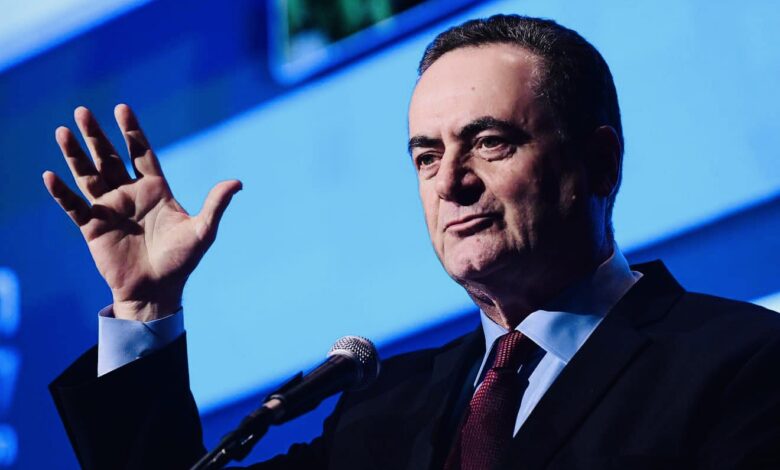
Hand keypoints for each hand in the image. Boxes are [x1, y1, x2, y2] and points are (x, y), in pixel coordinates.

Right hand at [43, 104, 240, 320]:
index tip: (122, 108)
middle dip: (96, 136)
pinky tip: (50, 176)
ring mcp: (110, 209)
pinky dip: (62, 193)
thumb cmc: (182, 262)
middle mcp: (130, 194)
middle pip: (110, 157)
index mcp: (156, 190)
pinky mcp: (92, 227)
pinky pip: (74, 206)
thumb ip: (215, 205)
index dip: (132, 131)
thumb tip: (237, 182)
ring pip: (88, 175)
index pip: (141, 153)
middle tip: (83, 111)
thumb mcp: (203, 232)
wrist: (157, 292)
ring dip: (75, 155)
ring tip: (62, 131)